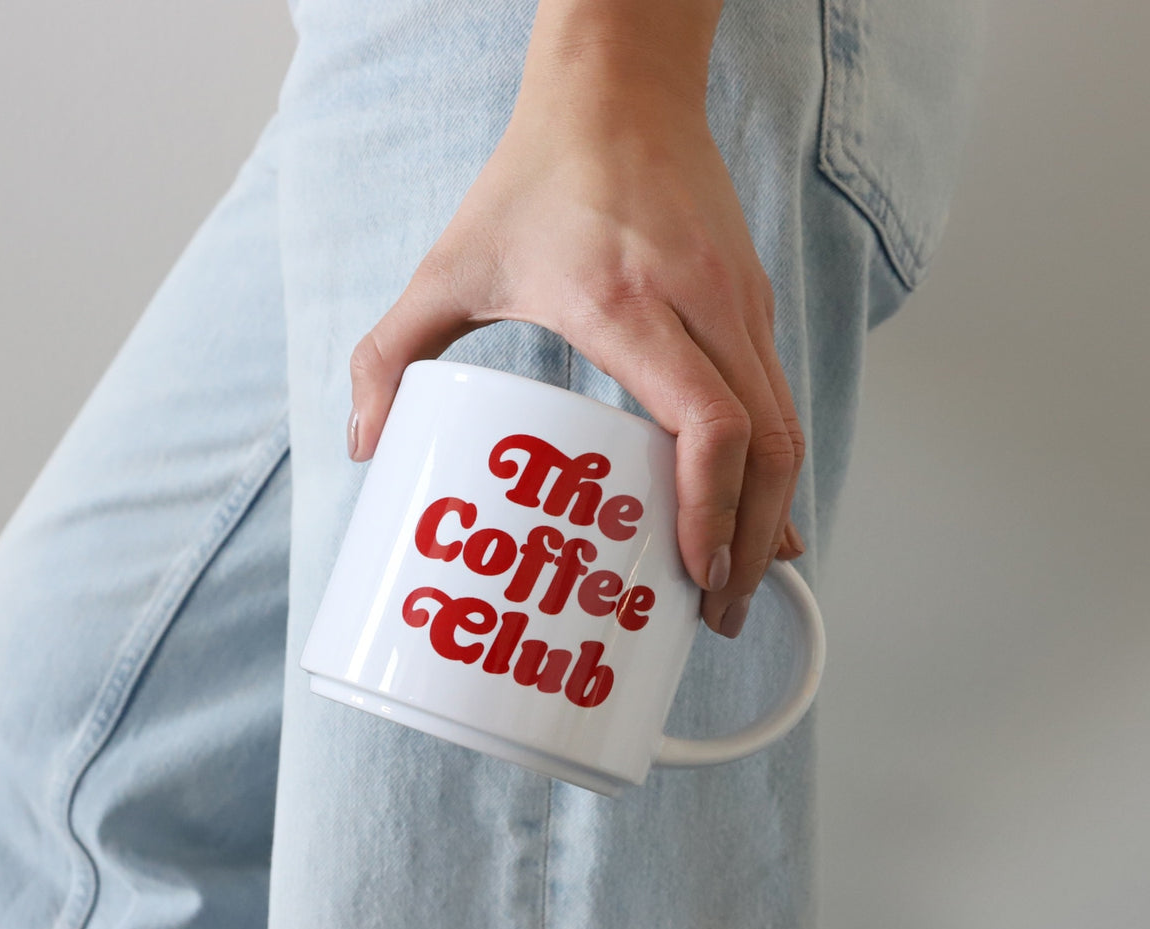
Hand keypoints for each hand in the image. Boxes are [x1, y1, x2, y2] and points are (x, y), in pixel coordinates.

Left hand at [347, 31, 804, 638]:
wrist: (619, 90)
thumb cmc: (537, 176)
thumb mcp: (447, 265)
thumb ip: (389, 354)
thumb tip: (368, 448)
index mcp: (627, 305)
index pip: (708, 425)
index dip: (712, 512)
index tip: (696, 575)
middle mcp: (701, 308)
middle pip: (767, 447)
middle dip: (750, 543)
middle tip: (719, 610)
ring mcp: (739, 305)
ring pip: (787, 427)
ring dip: (771, 514)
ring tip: (739, 579)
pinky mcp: (752, 305)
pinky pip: (779, 400)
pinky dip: (772, 468)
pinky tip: (751, 512)